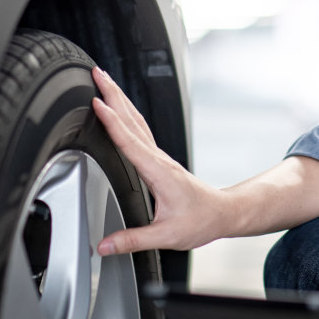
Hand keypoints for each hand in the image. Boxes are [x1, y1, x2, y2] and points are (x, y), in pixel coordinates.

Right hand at [91, 67, 230, 254]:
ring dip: (120, 99)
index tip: (96, 102)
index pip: (130, 141)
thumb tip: (104, 246)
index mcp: (158, 172)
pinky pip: (140, 132)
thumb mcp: (166, 236)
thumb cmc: (200, 221)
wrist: (222, 213)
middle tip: (96, 72)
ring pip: (137, 122)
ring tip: (104, 82)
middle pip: (133, 120)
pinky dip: (127, 116)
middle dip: (114, 94)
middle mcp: (159, 160)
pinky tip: (120, 111)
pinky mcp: (160, 161)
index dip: (112, 122)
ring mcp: (160, 158)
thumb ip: (132, 240)